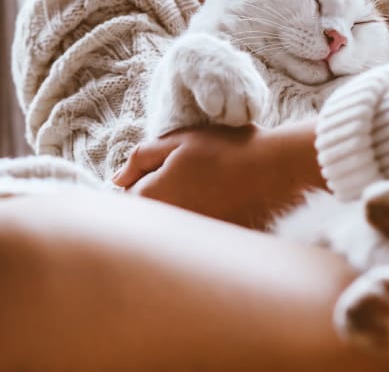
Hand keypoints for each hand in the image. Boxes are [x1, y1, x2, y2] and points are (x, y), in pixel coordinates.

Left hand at [113, 121, 324, 228]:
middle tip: (183, 182)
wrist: (272, 171)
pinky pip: (190, 241)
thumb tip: (117, 179)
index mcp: (152, 197)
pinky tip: (216, 206)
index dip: (134, 185)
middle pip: (145, 220)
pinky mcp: (209, 247)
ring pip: (166, 231)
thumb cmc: (224, 150)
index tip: (153, 174)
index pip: (124, 201)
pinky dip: (195, 229)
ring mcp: (187, 240)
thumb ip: (141, 158)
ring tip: (202, 192)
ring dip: (173, 217)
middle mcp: (165, 226)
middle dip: (153, 203)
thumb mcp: (177, 141)